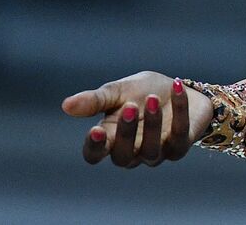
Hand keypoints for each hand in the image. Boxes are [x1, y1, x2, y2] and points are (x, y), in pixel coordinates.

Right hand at [61, 71, 210, 166]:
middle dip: (125, 133)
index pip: (94, 154)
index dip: (94, 147)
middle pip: (122, 156)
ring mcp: (156, 153)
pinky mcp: (179, 146)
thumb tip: (66, 105)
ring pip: (150, 150)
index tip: (95, 130)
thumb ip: (95, 100)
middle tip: (129, 106)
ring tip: (153, 99)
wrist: (178, 88)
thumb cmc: (143, 92)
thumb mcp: (118, 91)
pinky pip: (179, 135)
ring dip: (152, 125)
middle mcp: (131, 152)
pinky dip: (179, 112)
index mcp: (110, 139)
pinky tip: (176, 88)